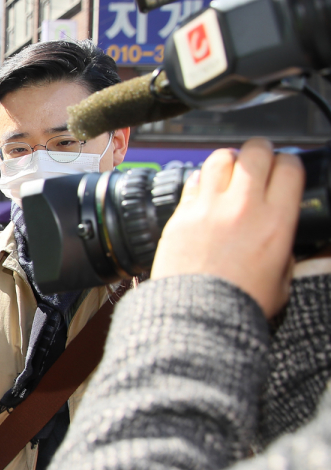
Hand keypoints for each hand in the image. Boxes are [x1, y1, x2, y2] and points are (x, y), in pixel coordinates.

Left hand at [152, 138, 303, 317]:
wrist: (195, 318)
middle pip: (256, 151)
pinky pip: (192, 181)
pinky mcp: (181, 215)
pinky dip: (200, 181)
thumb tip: (285, 242)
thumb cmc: (237, 304)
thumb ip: (286, 252)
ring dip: (227, 161)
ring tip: (228, 173)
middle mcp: (244, 207)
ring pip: (220, 158)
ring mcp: (209, 208)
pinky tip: (204, 193)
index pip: (289, 166)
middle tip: (257, 163)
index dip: (288, 164)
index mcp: (277, 221)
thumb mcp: (281, 280)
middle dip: (259, 152)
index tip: (283, 171)